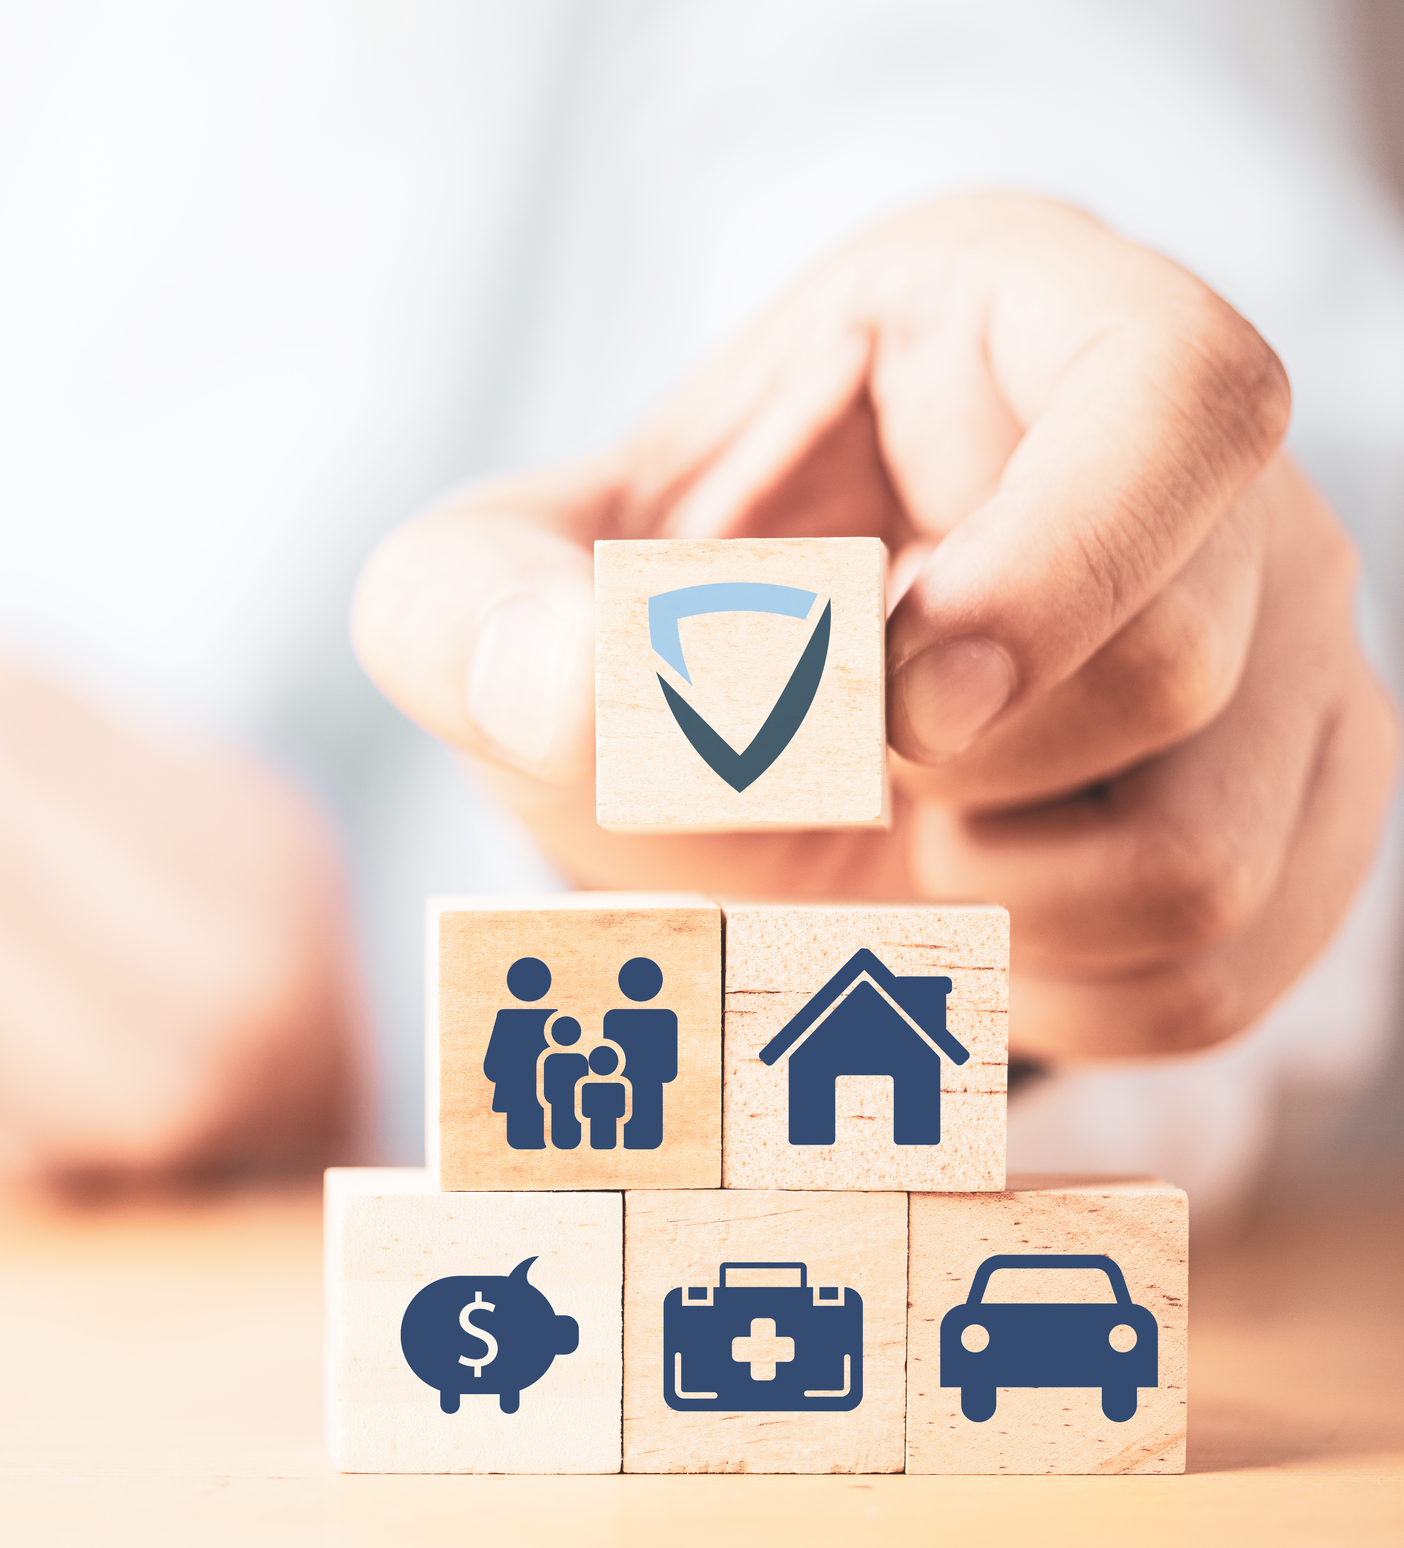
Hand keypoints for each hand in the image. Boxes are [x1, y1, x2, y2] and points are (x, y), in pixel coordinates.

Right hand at [0, 652, 359, 1188]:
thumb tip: (352, 1103)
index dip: (308, 1050)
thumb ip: (132, 931)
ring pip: (153, 1088)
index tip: (252, 1143)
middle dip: (240, 1137)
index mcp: (3, 705)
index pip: (280, 888)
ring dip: (118, 1189)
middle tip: (162, 1200)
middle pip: (246, 992)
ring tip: (23, 1187)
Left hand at [353, 194, 1395, 1060]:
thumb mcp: (492, 595)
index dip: (1058, 565)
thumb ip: (473, 615)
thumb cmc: (628, 627)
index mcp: (1021, 319)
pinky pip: (1219, 978)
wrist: (727, 748)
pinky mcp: (1306, 801)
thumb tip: (559, 685)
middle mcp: (1206, 471)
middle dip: (952, 777)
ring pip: (1210, 860)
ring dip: (983, 904)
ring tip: (894, 828)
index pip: (1185, 393)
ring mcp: (1295, 638)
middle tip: (838, 760)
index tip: (900, 697)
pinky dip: (1040, 995)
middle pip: (1182, 669)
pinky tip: (962, 907)